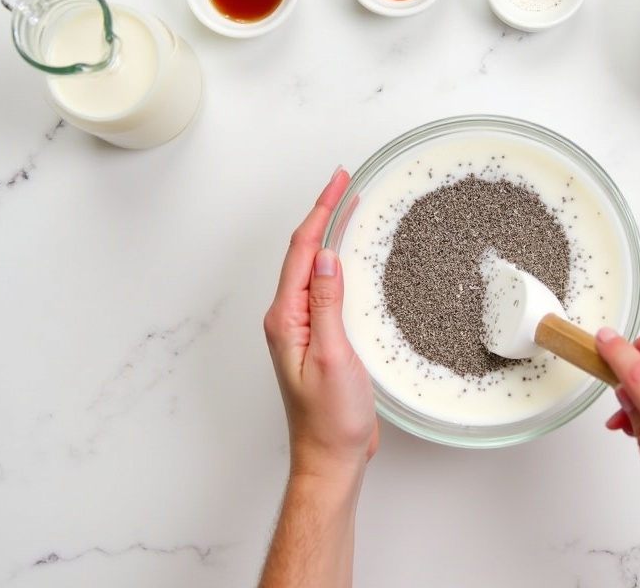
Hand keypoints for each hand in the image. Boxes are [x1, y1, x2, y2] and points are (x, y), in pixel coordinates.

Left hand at [263, 168, 378, 478]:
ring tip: (349, 207)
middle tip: (346, 183)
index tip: (338, 182)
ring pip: (315, 268)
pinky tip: (353, 258)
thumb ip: (327, 305)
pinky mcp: (320, 338)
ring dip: (331, 235)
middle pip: (305, 253)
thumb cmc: (330, 420)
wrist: (330, 458)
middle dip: (324, 213)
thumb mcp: (334, 357)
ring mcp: (303, 328)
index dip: (321, 212)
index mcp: (286, 318)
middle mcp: (289, 318)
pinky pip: (326, 289)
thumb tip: (328, 257)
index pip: (303, 251)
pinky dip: (340, 264)